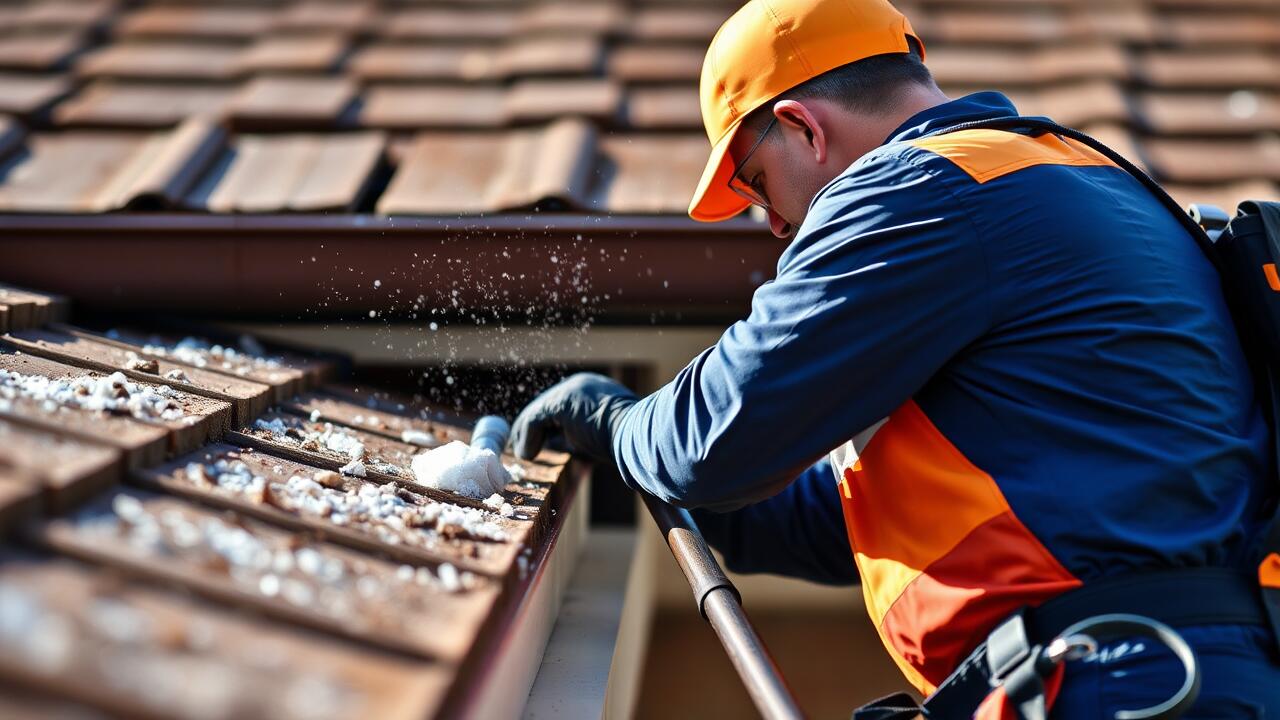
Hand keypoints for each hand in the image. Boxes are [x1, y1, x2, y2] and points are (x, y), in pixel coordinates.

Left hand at [512, 373, 637, 462]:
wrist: (643, 436)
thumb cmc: (635, 444)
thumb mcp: (610, 439)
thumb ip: (591, 440)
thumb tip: (574, 451)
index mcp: (598, 392)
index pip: (565, 409)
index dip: (551, 429)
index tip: (542, 447)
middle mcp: (583, 386)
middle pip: (548, 408)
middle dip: (534, 429)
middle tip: (525, 451)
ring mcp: (572, 391)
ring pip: (539, 413)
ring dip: (527, 434)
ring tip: (525, 456)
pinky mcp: (562, 402)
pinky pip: (535, 420)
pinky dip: (528, 438)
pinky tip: (529, 455)